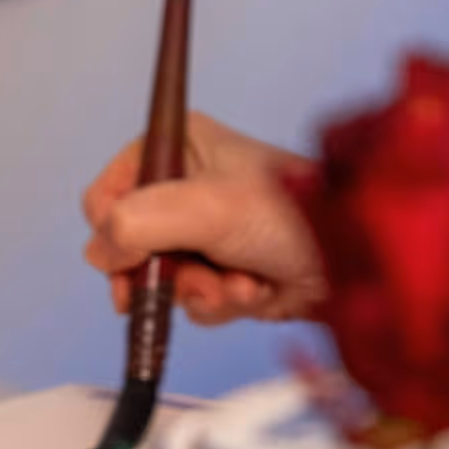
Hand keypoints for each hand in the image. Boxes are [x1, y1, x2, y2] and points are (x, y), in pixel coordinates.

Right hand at [82, 112, 324, 323]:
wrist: (348, 259)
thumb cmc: (289, 213)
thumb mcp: (208, 208)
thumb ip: (140, 223)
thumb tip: (100, 253)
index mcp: (178, 145)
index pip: (107, 194)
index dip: (113, 234)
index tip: (132, 261)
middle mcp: (185, 183)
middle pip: (129, 247)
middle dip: (166, 274)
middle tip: (196, 278)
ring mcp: (202, 228)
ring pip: (161, 280)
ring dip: (201, 292)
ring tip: (242, 282)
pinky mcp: (221, 266)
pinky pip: (192, 299)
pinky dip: (222, 303)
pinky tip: (256, 289)